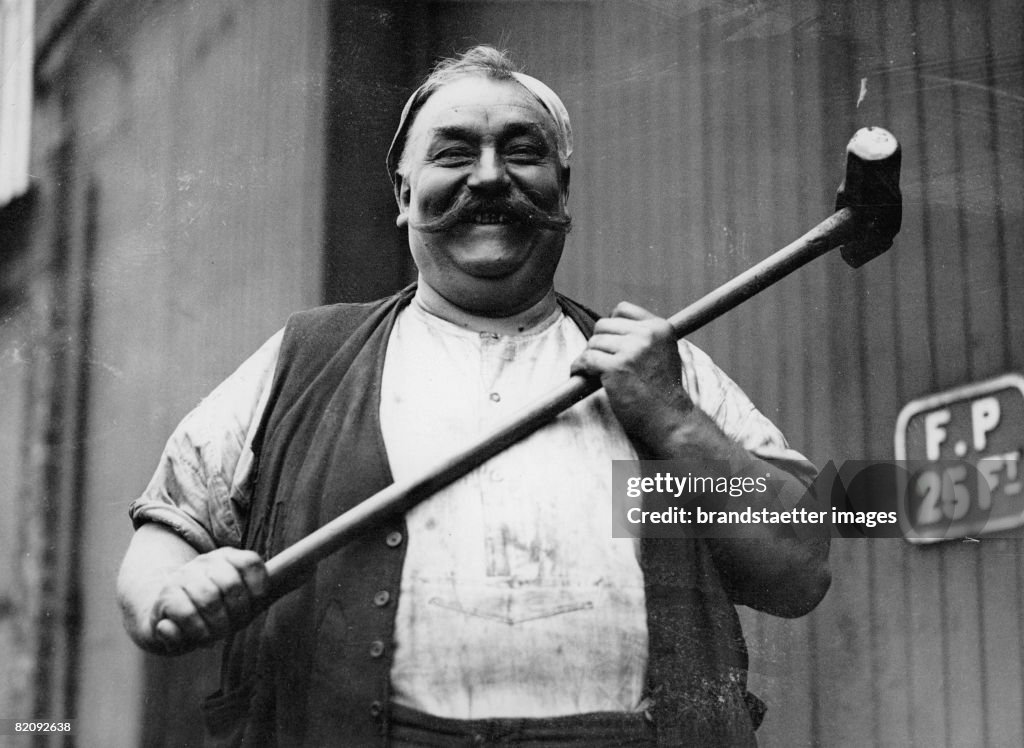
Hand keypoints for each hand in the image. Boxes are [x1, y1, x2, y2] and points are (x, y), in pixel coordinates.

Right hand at [148, 547, 267, 653]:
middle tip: (232, 627)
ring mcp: (183, 576)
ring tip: (215, 635)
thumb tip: (289, 579)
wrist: (168, 617)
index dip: (259, 586)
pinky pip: (187, 615)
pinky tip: (199, 636)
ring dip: (217, 626)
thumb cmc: (214, 612)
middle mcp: (205, 562)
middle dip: (238, 613)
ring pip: (209, 600)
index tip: (256, 603)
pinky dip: (198, 631)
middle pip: (231, 584)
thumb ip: (263, 593)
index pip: (250, 562)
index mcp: (227, 558)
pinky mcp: (166, 597)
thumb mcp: (239, 602)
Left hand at [571, 301, 696, 451]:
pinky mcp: (617, 367)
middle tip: (598, 359)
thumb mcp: (664, 352)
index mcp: (660, 327)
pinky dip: (579, 366)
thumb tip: (611, 327)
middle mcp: (647, 335)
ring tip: (591, 370)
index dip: (611, 323)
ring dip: (588, 356)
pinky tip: (579, 373)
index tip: (609, 340)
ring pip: (594, 342)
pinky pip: (586, 358)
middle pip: (604, 325)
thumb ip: (644, 336)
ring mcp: (632, 350)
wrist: (670, 418)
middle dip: (598, 342)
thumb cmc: (664, 391)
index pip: (623, 309)